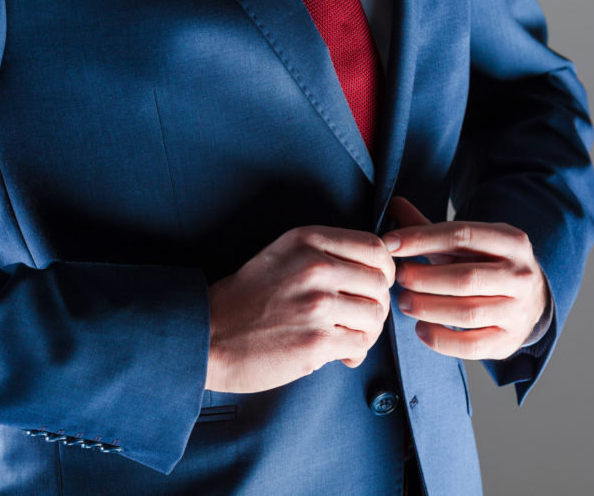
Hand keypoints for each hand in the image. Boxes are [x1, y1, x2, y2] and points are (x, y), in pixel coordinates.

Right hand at [205, 225, 394, 392]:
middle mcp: (315, 268)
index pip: (375, 247)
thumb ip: (327, 253)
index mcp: (308, 240)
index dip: (385, 268)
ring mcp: (316, 305)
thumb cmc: (248, 297)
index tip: (376, 284)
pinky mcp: (315, 342)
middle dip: (376, 304)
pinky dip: (356, 352)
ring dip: (368, 331)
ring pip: (376, 315)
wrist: (208, 334)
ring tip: (349, 336)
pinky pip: (361, 344)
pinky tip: (340, 353)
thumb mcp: (283, 254)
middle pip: (380, 284)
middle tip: (359, 317)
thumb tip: (379, 270)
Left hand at [382, 196, 547, 360]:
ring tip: (404, 302)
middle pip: (466, 277)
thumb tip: (394, 203)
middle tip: (398, 278)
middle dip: (424, 278)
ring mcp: (519, 311)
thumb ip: (430, 227)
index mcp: (511, 241)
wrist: (531, 300)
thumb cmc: (486, 265)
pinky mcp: (509, 341)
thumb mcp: (467, 243)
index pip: (462, 235)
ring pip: (468, 313)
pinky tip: (420, 328)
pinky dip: (440, 339)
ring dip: (428, 308)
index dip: (421, 239)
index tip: (389, 244)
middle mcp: (521, 275)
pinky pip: (471, 345)